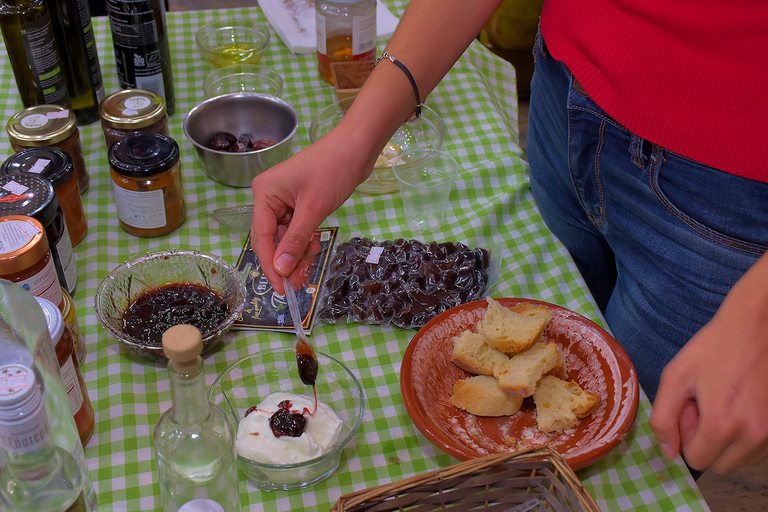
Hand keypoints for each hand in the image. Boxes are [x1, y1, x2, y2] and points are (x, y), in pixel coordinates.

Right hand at [250, 129, 372, 294]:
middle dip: (284, 262)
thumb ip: (296, 241)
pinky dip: (304, 242)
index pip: (261, 237)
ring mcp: (284, 199)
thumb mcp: (314, 209)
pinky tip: (315, 250)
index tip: (280, 288)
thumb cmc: (334, 170)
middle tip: (297, 285)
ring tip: (308, 270)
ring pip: (285, 237)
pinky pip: (296, 229)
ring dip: (296, 254)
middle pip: (271, 239)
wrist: (358, 146)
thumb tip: (280, 270)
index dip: (270, 265)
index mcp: (264, 193)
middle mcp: (269, 196)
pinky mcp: (299, 202)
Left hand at [651, 254, 767, 472]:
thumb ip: (664, 419)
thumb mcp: (675, 377)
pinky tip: (740, 407)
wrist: (755, 328)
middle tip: (706, 407)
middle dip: (707, 442)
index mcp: (721, 424)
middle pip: (719, 465)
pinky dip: (746, 438)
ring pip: (742, 461)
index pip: (696, 460)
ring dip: (728, 442)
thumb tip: (669, 453)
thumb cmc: (712, 349)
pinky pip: (760, 451)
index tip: (691, 409)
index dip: (687, 436)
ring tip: (725, 404)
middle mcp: (753, 435)